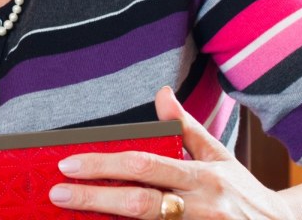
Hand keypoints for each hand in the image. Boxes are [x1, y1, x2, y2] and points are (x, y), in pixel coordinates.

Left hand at [48, 86, 294, 219]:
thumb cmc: (243, 193)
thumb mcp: (220, 156)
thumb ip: (188, 127)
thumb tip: (161, 94)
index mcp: (203, 177)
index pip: (145, 166)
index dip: (105, 165)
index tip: (68, 162)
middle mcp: (201, 208)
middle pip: (139, 204)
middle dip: (94, 197)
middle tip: (58, 191)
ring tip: (72, 211)